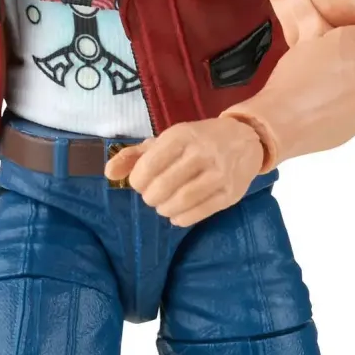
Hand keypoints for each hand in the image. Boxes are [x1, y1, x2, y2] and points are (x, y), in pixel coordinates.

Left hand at [103, 117, 264, 225]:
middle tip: (152, 195)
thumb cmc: (198, 140)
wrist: (246, 139)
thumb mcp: (166, 140)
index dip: (137, 181)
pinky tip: (176, 214)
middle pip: (162, 187)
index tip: (140, 182)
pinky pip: (198, 213)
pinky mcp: (229, 193)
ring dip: (164, 209)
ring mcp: (218, 174)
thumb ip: (134, 155)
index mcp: (182, 136)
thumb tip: (108, 173)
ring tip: (163, 205)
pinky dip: (181, 218)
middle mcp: (202, 153)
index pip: (148, 165)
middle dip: (150, 196)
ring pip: (180, 202)